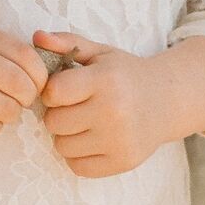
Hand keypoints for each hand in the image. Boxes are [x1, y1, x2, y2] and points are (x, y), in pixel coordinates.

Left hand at [36, 30, 178, 177]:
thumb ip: (67, 43)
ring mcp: (119, 140)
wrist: (167, 101)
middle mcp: (113, 111)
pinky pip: (77, 167)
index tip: (64, 88)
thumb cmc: (125, 75)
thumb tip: (37, 37)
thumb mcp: (100, 53)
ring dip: (67, 136)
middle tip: (76, 106)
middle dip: (59, 113)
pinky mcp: (122, 162)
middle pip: (54, 122)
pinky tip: (93, 140)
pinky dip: (79, 156)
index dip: (52, 90)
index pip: (53, 92)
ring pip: (62, 146)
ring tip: (85, 123)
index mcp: (106, 80)